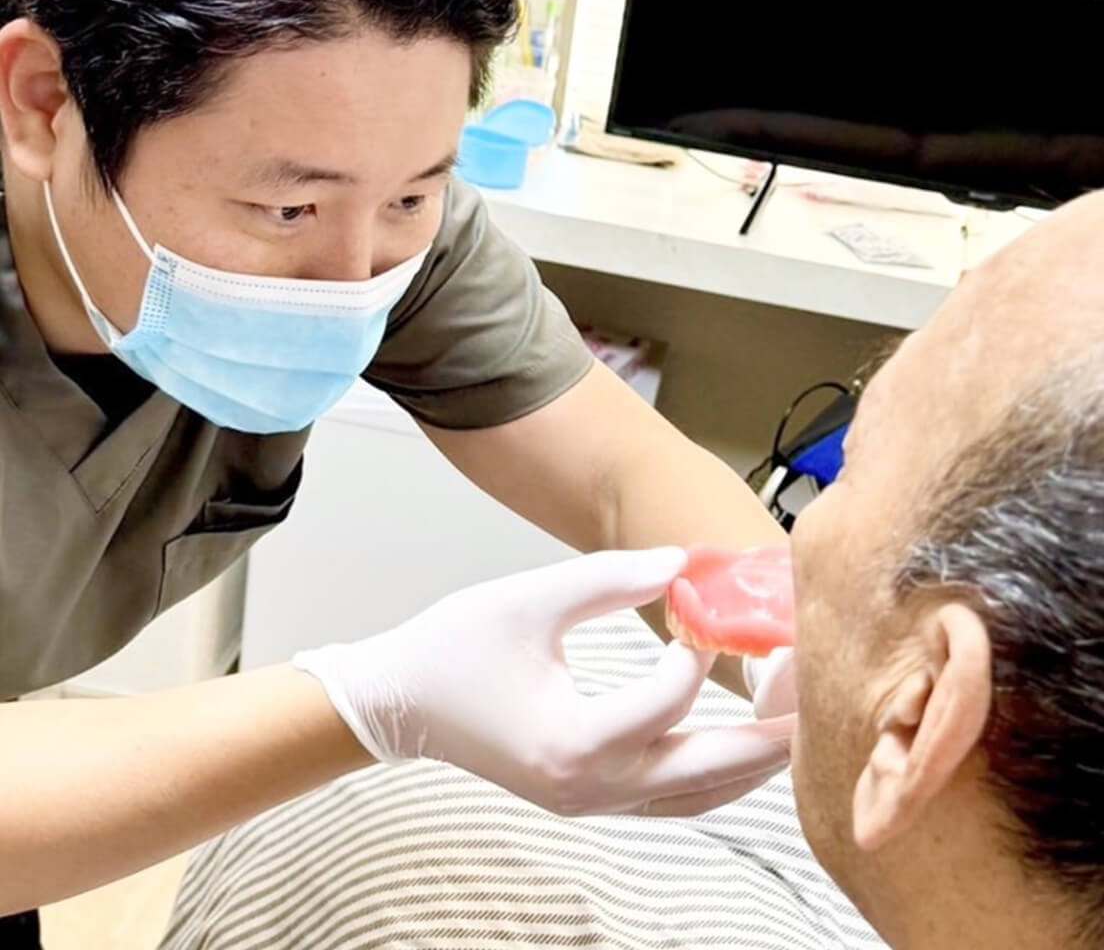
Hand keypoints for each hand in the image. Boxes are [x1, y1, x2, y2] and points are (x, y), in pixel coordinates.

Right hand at [295, 549, 792, 816]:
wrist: (403, 704)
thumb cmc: (455, 649)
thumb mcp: (527, 598)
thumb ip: (608, 577)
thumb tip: (682, 564)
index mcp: (573, 741)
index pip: (669, 700)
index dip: (698, 651)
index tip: (703, 614)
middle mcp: (591, 788)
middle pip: (711, 771)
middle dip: (769, 731)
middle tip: (815, 692)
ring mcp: (593, 805)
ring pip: (702, 797)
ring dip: (752, 758)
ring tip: (794, 717)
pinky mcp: (590, 801)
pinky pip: (677, 802)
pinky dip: (717, 774)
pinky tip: (742, 745)